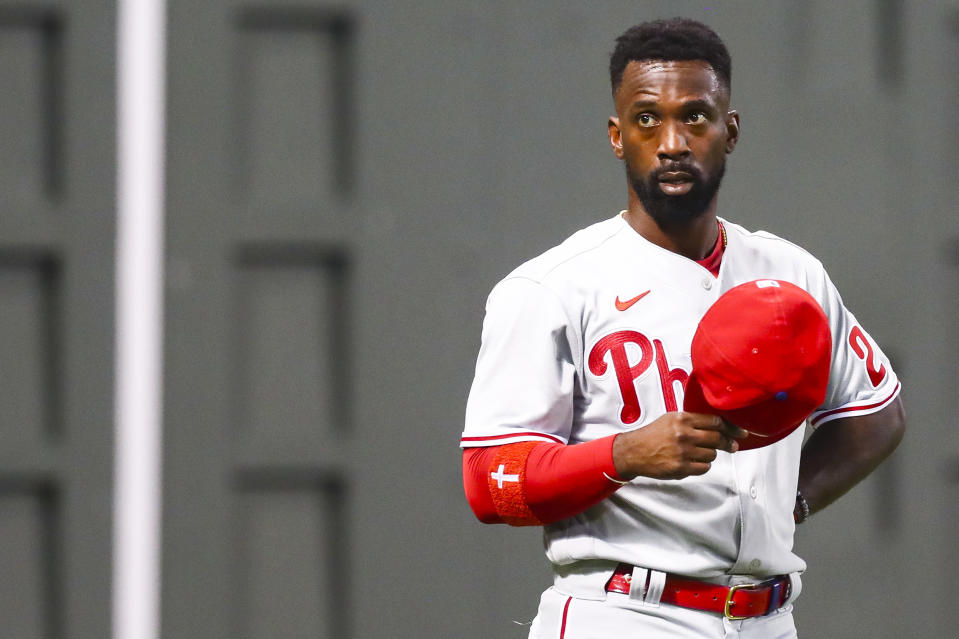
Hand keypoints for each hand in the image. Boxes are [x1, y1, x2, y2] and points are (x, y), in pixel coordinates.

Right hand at [612, 412, 747, 479]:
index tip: (741, 432)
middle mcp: (684, 434)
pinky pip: (704, 468)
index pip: (716, 421)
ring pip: (712, 455)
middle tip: (732, 446)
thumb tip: (719, 424)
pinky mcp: (681, 468)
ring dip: (709, 455)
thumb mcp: (671, 419)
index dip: (732, 428)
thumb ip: (692, 420)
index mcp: (682, 419)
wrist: (634, 451)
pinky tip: (692, 462)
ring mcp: (683, 452)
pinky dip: (702, 466)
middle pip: (718, 438)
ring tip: (698, 453)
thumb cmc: (653, 434)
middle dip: (728, 443)